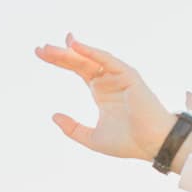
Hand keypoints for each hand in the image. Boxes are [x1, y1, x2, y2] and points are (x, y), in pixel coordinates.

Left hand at [34, 34, 173, 160]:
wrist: (151, 145)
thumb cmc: (127, 142)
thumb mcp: (91, 137)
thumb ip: (72, 128)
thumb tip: (53, 116)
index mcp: (100, 91)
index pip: (78, 69)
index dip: (61, 61)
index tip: (41, 53)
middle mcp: (108, 80)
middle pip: (80, 62)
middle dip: (60, 55)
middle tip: (40, 49)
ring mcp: (118, 76)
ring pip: (90, 59)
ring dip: (71, 52)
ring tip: (50, 48)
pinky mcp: (128, 75)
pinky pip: (107, 60)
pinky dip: (92, 52)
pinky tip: (75, 46)